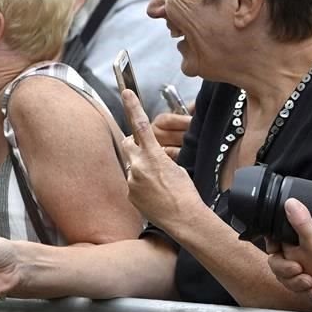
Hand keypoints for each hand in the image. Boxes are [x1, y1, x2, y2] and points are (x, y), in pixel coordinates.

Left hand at [121, 90, 203, 230]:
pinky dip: (141, 186)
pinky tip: (154, 195)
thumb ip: (159, 158)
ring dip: (141, 171)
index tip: (126, 93)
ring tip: (158, 185)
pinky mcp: (129, 193)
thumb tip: (153, 158)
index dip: (132, 107)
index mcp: (153, 155)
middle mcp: (137, 165)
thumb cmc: (186, 193)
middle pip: (128, 144)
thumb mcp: (177, 168)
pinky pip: (133, 183)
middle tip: (146, 154)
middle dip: (134, 145)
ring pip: (132, 167)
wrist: (183, 218)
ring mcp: (131, 180)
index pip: (139, 125)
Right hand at [267, 199, 311, 300]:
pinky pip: (295, 290)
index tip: (275, 250)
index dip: (272, 246)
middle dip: (285, 270)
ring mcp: (302, 272)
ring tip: (310, 282)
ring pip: (284, 278)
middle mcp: (299, 257)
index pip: (275, 241)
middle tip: (298, 270)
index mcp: (298, 244)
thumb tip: (291, 202)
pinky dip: (305, 292)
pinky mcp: (306, 287)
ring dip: (296, 283)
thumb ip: (302, 223)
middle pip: (275, 263)